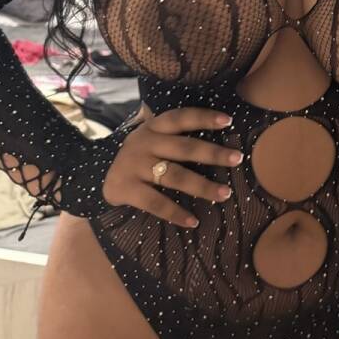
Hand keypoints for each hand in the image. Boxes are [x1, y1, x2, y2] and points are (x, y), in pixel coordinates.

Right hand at [102, 102, 242, 227]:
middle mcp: (144, 142)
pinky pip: (155, 202)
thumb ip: (177, 133)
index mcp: (154, 127)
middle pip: (184, 147)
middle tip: (237, 159)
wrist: (101, 176)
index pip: (181, 117)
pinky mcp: (126, 188)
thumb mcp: (153, 138)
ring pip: (174, 176)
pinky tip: (193, 221)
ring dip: (202, 186)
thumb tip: (220, 131)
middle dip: (213, 153)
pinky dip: (176, 213)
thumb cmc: (141, 156)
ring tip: (225, 194)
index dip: (204, 117)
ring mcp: (134, 165)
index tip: (228, 120)